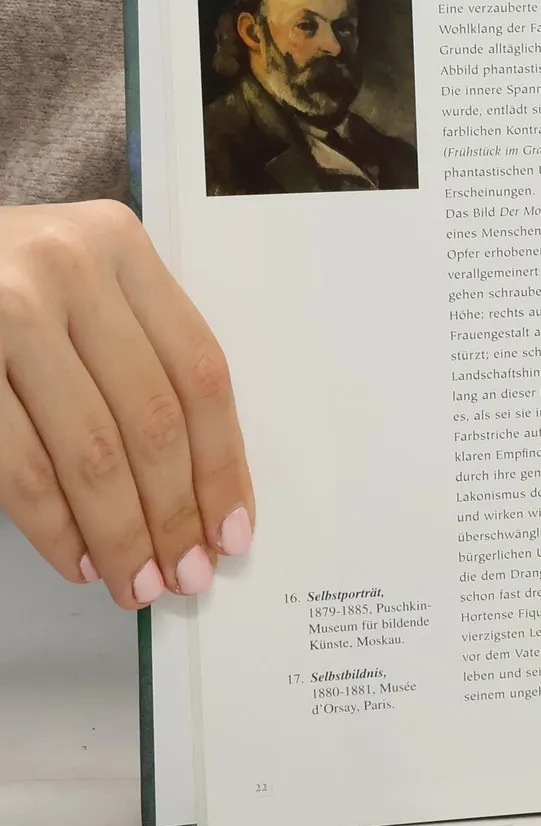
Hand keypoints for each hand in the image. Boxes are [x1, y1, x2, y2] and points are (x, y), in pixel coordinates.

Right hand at [0, 201, 252, 606]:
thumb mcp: (78, 280)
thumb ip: (137, 348)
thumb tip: (197, 482)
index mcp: (119, 246)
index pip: (198, 370)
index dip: (223, 462)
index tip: (234, 527)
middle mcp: (68, 271)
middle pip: (152, 418)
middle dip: (175, 513)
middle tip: (188, 572)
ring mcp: (7, 314)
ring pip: (91, 452)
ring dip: (121, 532)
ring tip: (138, 580)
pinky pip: (22, 467)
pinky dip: (56, 527)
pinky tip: (80, 559)